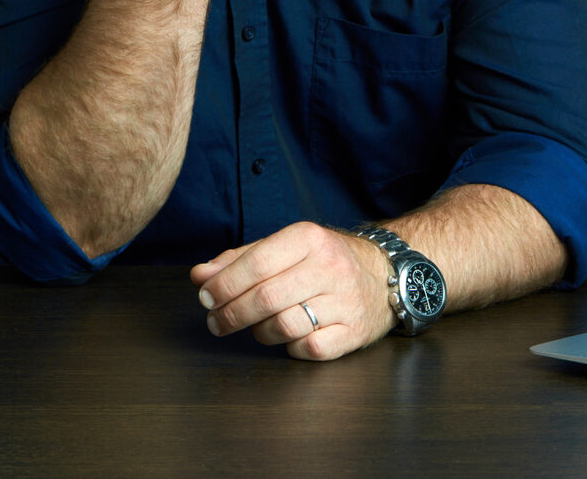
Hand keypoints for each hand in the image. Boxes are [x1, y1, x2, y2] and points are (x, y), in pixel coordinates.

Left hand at [191, 222, 394, 359]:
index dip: (224, 285)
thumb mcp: (287, 248)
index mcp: (310, 238)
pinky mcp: (354, 331)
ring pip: (284, 326)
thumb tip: (201, 275)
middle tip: (216, 322)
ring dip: (259, 332)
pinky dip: (291, 347)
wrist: (386, 275)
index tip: (205, 298)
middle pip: (266, 298)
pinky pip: (309, 348)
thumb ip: (242, 259)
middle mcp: (331, 267)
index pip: (256, 264)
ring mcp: (345, 301)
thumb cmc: (325, 261)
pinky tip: (288, 338)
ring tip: (254, 327)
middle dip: (232, 314)